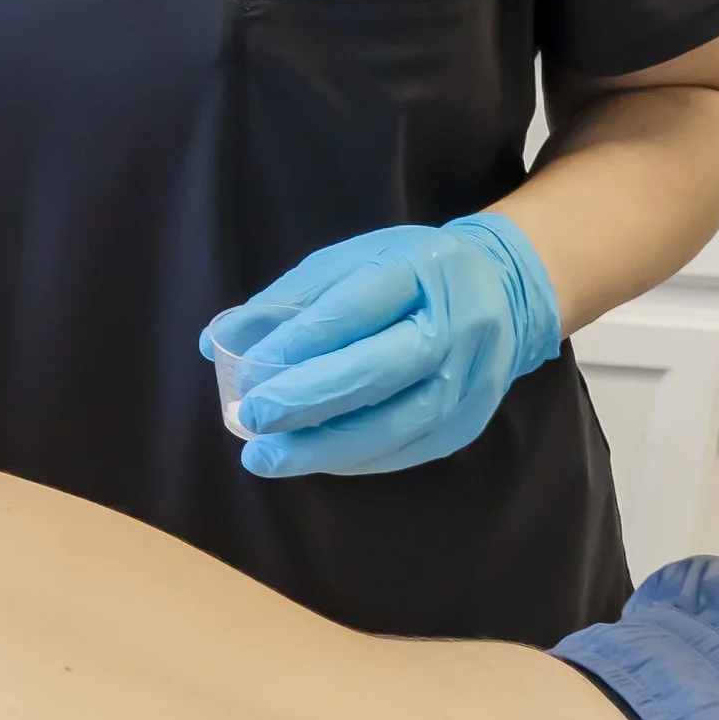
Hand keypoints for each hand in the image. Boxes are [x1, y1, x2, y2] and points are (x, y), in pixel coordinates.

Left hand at [201, 213, 560, 479]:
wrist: (504, 291)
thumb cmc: (409, 273)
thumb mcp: (354, 260)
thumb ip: (289, 299)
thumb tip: (214, 343)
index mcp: (423, 270)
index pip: (355, 309)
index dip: (299, 344)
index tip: (246, 372)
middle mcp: (457, 325)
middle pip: (380, 370)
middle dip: (308, 400)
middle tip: (252, 419)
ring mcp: (470, 379)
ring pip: (396, 424)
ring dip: (323, 448)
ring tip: (266, 457)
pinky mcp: (469, 422)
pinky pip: (405, 450)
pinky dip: (351, 459)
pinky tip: (310, 459)